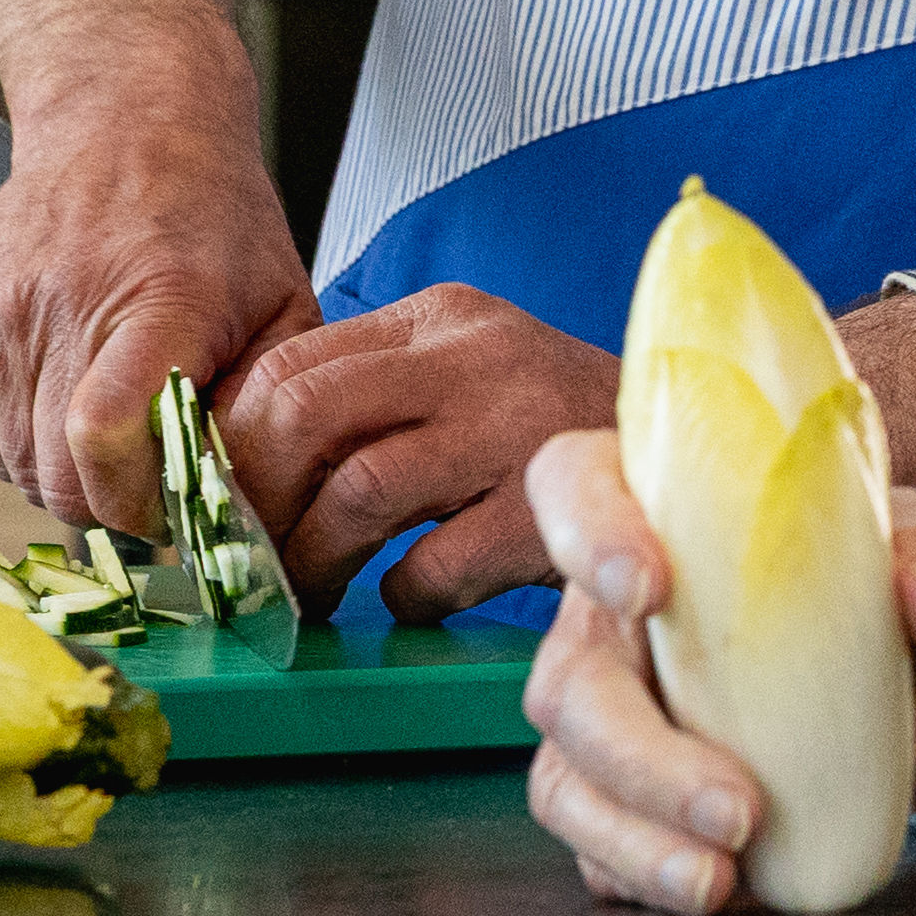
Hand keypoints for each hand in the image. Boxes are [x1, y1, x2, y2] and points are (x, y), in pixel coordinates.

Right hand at [0, 0, 305, 530]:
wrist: (124, 122)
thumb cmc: (215, 219)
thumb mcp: (281, 301)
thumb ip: (269, 406)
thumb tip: (248, 508)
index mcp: (162, 299)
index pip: (107, 434)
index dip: (139, 498)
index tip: (178, 501)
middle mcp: (67, 303)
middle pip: (60, 475)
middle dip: (112, 502)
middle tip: (155, 475)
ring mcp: (2, 313)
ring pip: (21, 466)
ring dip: (72, 474)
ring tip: (123, 428)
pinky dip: (32, 441)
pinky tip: (79, 397)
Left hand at [224, 286, 620, 620]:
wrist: (701, 453)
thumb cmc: (558, 427)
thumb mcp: (470, 372)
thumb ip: (377, 394)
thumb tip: (247, 464)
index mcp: (443, 318)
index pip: (292, 362)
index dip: (232, 442)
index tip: (215, 500)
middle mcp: (475, 359)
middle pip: (304, 413)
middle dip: (255, 497)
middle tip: (247, 555)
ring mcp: (514, 432)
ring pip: (357, 493)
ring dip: (313, 561)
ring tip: (310, 595)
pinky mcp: (546, 512)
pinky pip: (432, 567)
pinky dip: (404, 595)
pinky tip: (411, 597)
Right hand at [518, 428, 915, 915]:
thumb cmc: (908, 593)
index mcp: (666, 513)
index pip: (576, 483)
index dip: (585, 528)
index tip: (650, 586)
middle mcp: (615, 613)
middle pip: (567, 678)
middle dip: (637, 754)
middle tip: (736, 806)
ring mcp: (615, 709)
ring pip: (570, 777)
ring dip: (635, 836)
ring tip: (720, 876)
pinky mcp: (633, 794)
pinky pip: (603, 843)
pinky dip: (650, 873)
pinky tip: (721, 891)